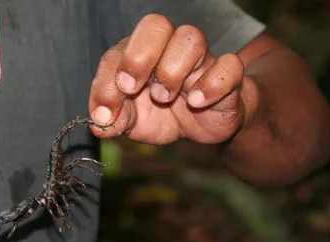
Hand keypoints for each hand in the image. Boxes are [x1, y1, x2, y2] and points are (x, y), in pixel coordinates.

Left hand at [88, 14, 258, 144]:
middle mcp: (168, 49)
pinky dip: (212, 83)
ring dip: (172, 70)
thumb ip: (116, 120)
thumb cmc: (162, 115)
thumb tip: (99, 124)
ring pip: (190, 38)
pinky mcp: (227, 75)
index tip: (105, 113)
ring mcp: (200, 60)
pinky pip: (229, 64)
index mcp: (138, 55)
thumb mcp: (134, 122)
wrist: (202, 127)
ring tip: (164, 98)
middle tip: (132, 89)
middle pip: (155, 25)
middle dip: (138, 58)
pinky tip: (197, 102)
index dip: (106, 81)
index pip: (117, 52)